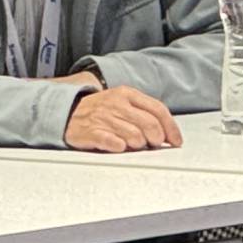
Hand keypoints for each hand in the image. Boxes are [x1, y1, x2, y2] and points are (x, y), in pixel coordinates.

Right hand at [64, 82, 183, 152]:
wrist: (66, 113)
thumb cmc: (99, 111)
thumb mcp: (122, 102)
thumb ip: (143, 113)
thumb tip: (166, 132)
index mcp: (127, 94)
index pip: (158, 110)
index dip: (171, 128)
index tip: (176, 141)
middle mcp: (116, 104)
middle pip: (150, 125)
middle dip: (157, 139)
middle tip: (153, 145)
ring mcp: (104, 118)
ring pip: (135, 137)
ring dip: (138, 145)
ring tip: (130, 144)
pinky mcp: (92, 132)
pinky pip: (115, 144)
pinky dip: (121, 148)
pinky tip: (118, 146)